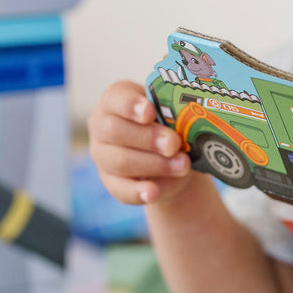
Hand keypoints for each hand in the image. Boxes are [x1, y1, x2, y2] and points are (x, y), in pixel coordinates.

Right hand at [87, 80, 192, 204]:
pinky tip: (153, 193)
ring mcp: (103, 156)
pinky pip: (121, 189)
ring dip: (154, 165)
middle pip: (115, 131)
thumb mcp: (171, 114)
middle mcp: (102, 126)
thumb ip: (173, 115)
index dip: (130, 105)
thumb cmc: (168, 125)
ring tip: (182, 166)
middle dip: (148, 138)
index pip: (114, 98)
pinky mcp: (111, 182)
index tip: (150, 112)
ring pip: (121, 161)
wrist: (171, 158)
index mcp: (115, 101)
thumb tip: (190, 122)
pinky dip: (138, 192)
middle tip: (174, 144)